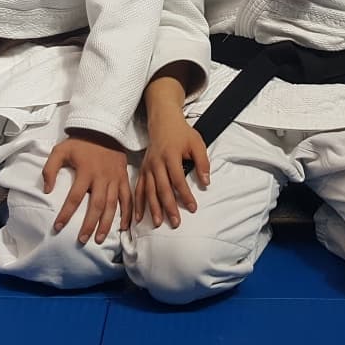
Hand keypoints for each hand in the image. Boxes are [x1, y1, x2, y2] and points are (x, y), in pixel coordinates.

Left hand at [42, 133, 130, 244]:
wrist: (104, 129)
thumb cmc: (80, 142)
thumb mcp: (60, 150)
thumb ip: (50, 169)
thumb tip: (47, 190)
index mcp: (86, 171)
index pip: (75, 197)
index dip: (66, 213)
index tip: (58, 227)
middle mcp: (102, 177)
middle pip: (96, 205)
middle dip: (89, 224)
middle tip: (82, 240)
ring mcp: (115, 177)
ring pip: (112, 204)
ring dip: (106, 223)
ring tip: (99, 239)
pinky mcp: (124, 177)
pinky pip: (128, 197)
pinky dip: (128, 212)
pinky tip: (124, 226)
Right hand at [134, 105, 208, 227]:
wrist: (163, 121)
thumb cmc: (182, 133)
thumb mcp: (197, 143)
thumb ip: (203, 162)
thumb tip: (206, 182)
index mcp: (171, 155)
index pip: (178, 179)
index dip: (185, 195)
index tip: (193, 208)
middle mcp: (157, 162)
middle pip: (162, 188)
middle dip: (169, 207)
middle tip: (176, 222)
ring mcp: (148, 166)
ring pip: (149, 190)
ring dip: (153, 208)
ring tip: (158, 223)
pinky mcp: (142, 169)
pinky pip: (139, 188)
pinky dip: (138, 202)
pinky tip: (138, 216)